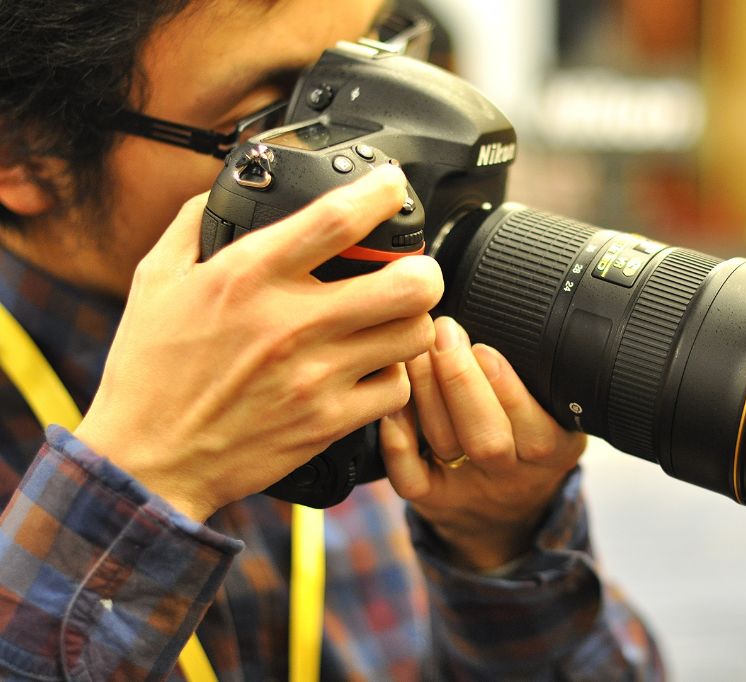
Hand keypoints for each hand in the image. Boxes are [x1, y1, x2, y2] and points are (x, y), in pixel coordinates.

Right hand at [75, 165, 442, 520]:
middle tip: (413, 270)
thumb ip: (194, 225)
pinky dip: (393, 376)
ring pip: (413, 335)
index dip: (380, 193)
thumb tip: (224, 189)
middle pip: (408, 283)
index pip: (336, 220)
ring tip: (394, 320)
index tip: (391, 185)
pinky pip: (396, 389)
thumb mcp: (156, 280)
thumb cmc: (150, 371)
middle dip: (423, 269)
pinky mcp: (328, 422)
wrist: (148, 459)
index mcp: (249, 277)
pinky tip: (373, 368)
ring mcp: (316, 376)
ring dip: (412, 322)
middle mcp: (291, 323)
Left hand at [380, 316, 586, 570]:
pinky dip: (397, 439)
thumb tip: (505, 305)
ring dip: (426, 391)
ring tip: (415, 347)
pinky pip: (410, 478)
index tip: (484, 347)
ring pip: (448, 446)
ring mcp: (469, 488)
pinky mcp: (432, 498)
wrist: (502, 512)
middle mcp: (513, 473)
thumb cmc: (527, 438)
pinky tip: (391, 399)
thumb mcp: (556, 411)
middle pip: (488, 439)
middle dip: (461, 381)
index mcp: (554, 449)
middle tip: (443, 331)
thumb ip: (540, 374)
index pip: (538, 429)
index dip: (508, 389)